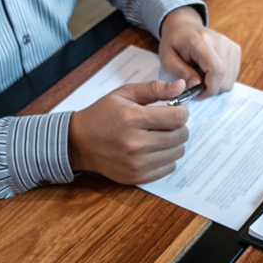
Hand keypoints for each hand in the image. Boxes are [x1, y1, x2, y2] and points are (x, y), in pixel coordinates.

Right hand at [67, 79, 188, 184]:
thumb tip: (181, 85)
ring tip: (159, 135)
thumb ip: (155, 89)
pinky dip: (167, 158)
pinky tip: (154, 149)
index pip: (177, 118)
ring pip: (178, 153)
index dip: (182, 112)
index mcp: (132, 119)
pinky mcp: (138, 177)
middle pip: (180, 136)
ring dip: (174, 143)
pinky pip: (169, 168)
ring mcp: (137, 164)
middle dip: (179, 126)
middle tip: (167, 123)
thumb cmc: (102, 115)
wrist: (80, 143)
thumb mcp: (125, 94)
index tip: (176, 110)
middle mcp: (136, 144)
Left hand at [159, 6, 240, 98]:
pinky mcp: (235, 50)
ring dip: (216, 85)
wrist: (184, 28)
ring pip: (230, 79)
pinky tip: (209, 73)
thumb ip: (181, 73)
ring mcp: (230, 45)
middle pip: (225, 77)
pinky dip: (221, 80)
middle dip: (211, 89)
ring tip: (202, 76)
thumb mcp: (167, 59)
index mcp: (202, 41)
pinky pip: (233, 75)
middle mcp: (221, 41)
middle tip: (196, 85)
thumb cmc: (174, 43)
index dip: (210, 88)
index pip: (217, 70)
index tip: (198, 94)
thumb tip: (196, 86)